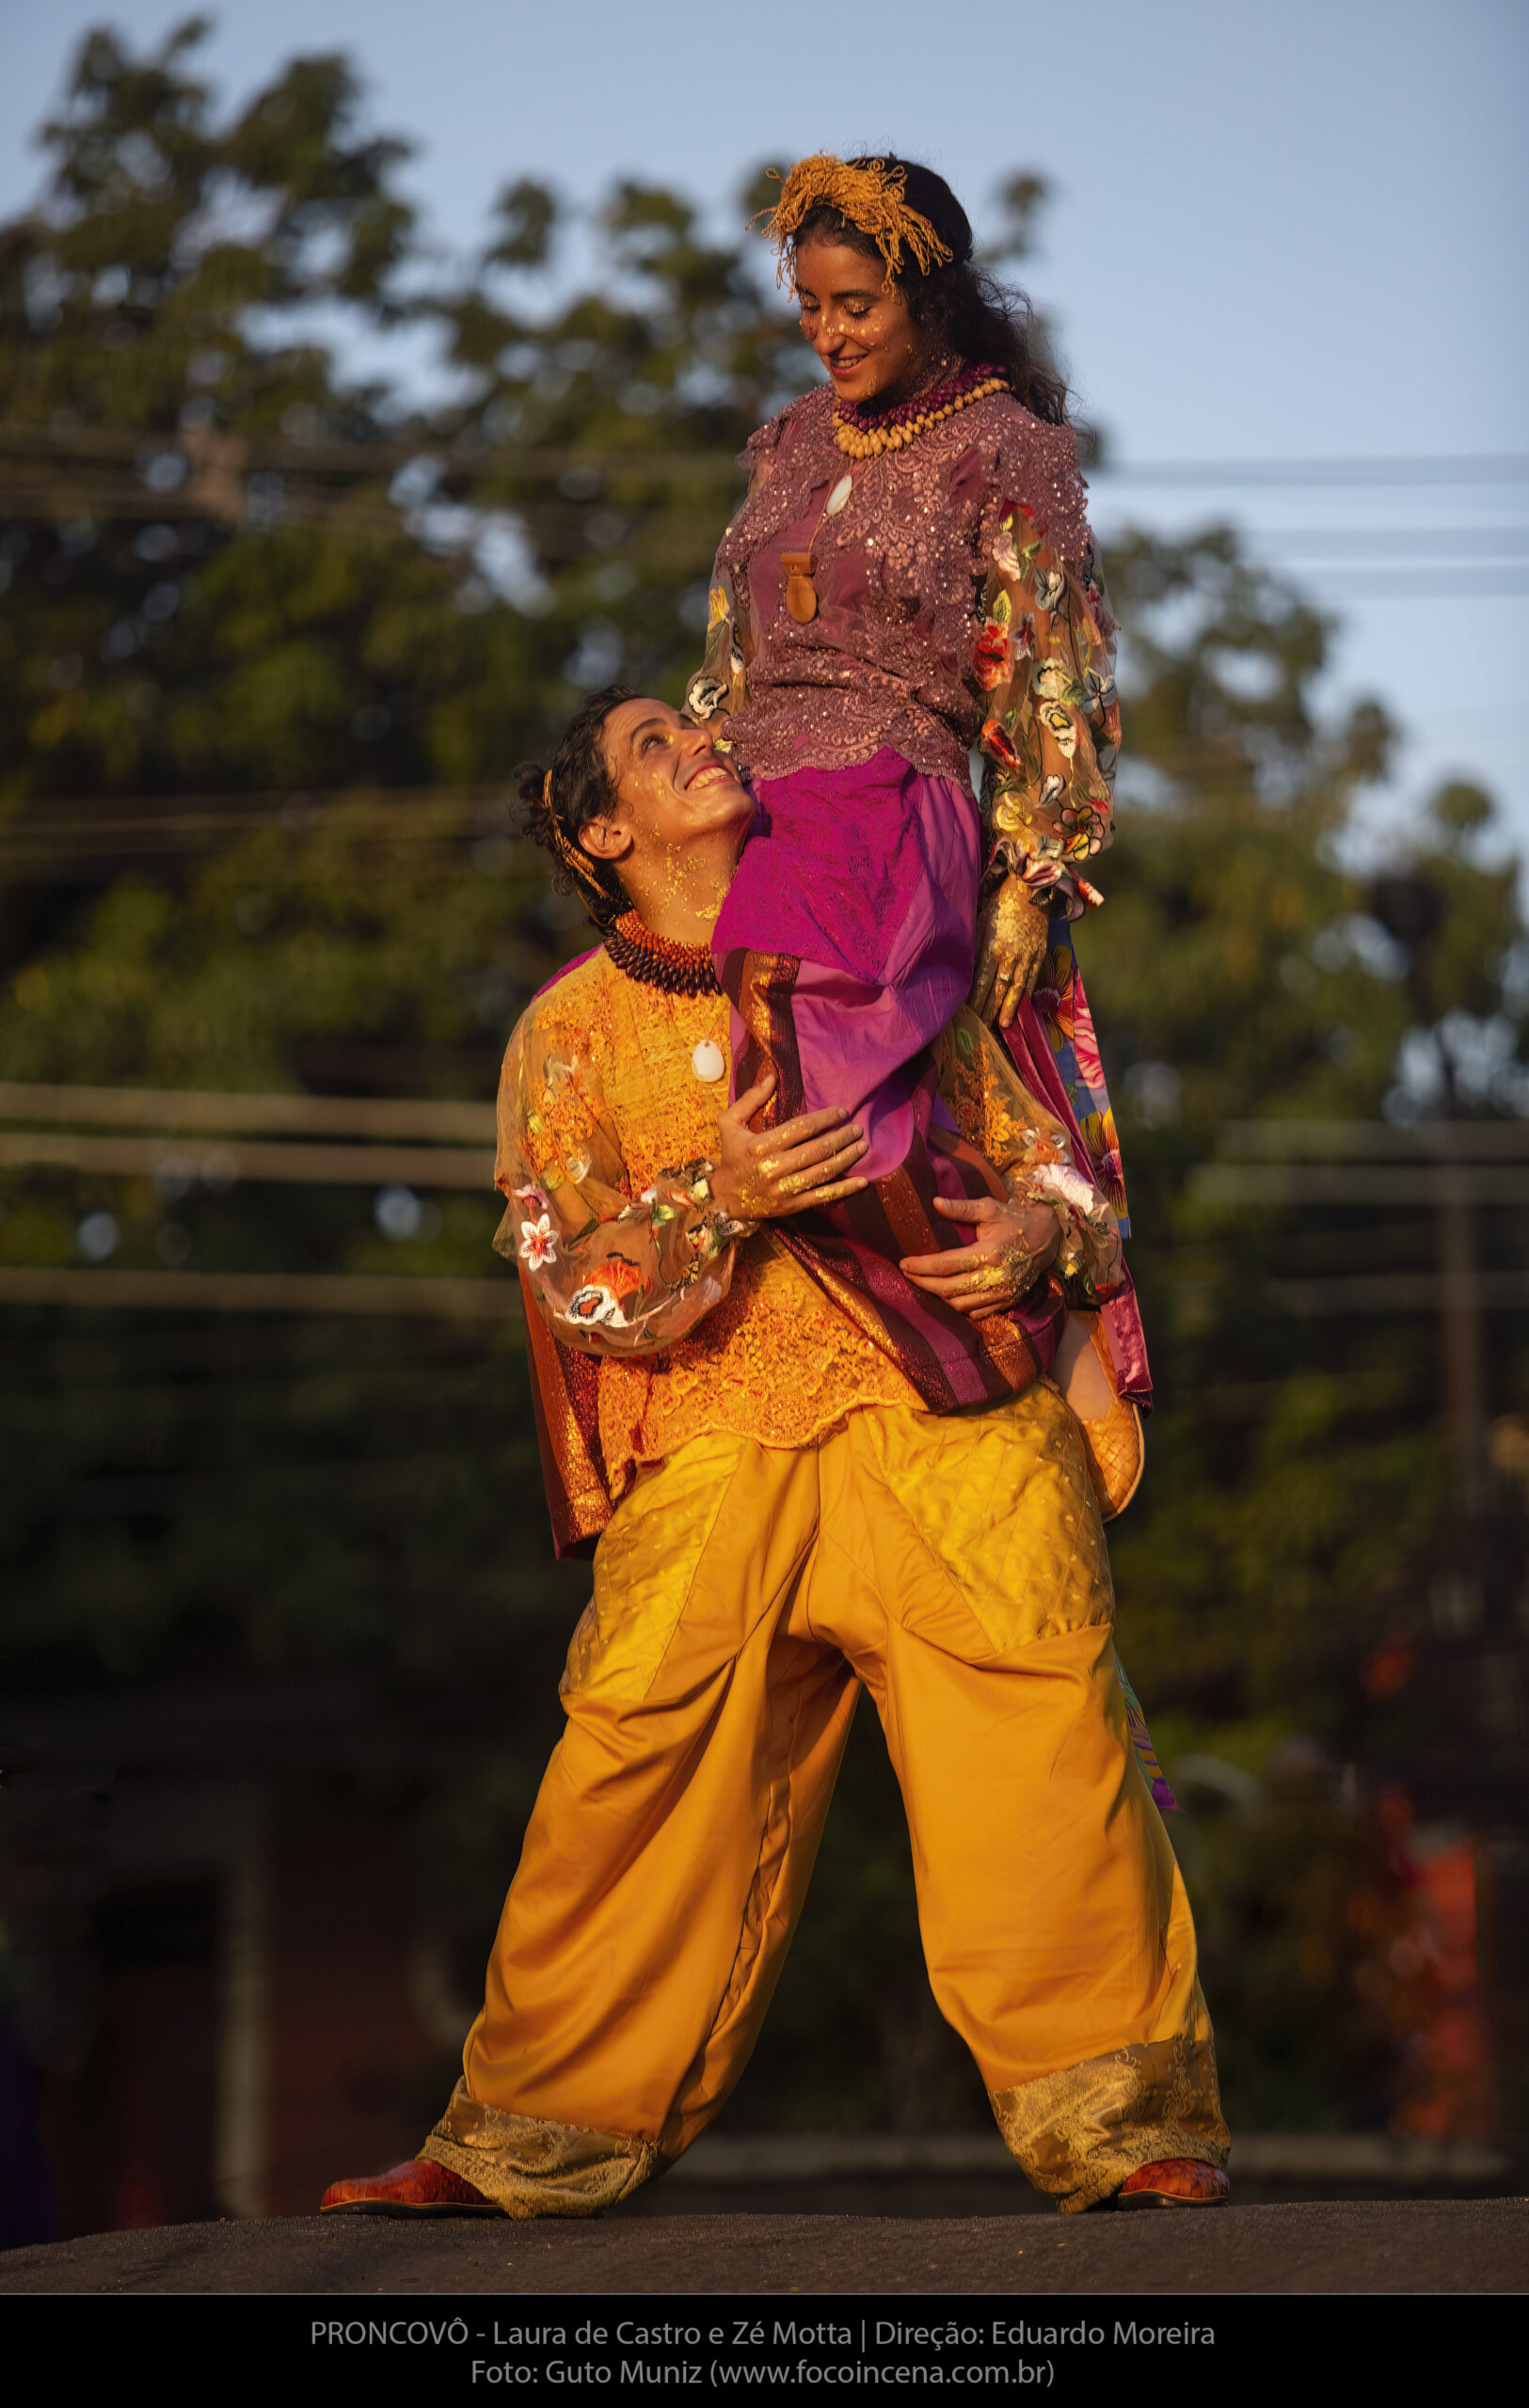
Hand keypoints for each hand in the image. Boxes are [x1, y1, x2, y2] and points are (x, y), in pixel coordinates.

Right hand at [711, 1071, 869, 1221]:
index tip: (842, 1112)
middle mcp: (775, 1166)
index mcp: (762, 1144)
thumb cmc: (730, 1156)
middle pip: (818, 1149)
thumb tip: (772, 1076)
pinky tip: (862, 1182)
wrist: (723, 1198)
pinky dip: (845, 1189)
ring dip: (847, 1158)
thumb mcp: (730, 1123)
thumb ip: (751, 1098)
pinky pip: (823, 1196)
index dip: (825, 1118)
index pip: (802, 1127)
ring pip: (824, 1171)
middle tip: (858, 1129)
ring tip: (862, 1147)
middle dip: (842, 1137)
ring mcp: (785, 1188)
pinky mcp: (792, 1206)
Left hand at [898, 1194, 1060, 1316]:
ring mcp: (1002, 1293)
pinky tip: (947, 1295)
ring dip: (939, 1297)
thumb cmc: (1015, 1220)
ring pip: (960, 1305)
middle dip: (923, 1283)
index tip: (904, 1263)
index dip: (921, 1266)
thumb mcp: (990, 1208)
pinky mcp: (1007, 1301)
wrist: (1048, 1239)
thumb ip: (962, 1208)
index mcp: (988, 1253)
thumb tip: (935, 1203)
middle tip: (908, 1274)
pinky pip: (976, 1312)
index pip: (945, 1265)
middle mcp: (995, 1277)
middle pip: (948, 1289)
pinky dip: (958, 1306)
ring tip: (925, 1284)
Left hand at [969, 877, 1049, 1028]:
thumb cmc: (1000, 903)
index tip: (967, 1015)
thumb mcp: (980, 922)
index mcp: (992, 947)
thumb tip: (964, 969)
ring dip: (1007, 1008)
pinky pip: (1031, 978)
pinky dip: (1025, 995)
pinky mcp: (1038, 953)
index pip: (980, 981)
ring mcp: (1026, 956)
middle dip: (988, 1010)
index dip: (974, 1000)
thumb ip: (973, 946)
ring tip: (1001, 1026)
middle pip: (997, 989)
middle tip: (981, 1027)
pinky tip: (1021, 1007)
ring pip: (1015, 988)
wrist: (1031, 889)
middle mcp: (1009, 955)